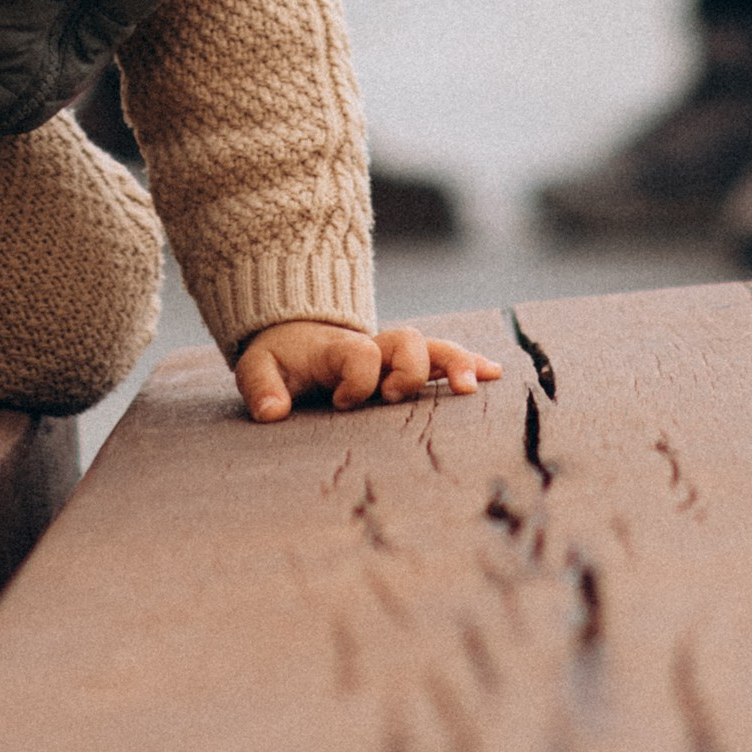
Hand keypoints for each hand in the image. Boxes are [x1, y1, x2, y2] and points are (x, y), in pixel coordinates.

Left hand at [234, 317, 502, 419]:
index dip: (356, 380)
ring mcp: (394, 356)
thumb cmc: (281, 360)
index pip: (360, 355)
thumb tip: (271, 413)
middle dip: (409, 369)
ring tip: (472, 386)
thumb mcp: (259, 368)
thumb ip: (261, 387)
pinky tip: (493, 375)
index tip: (340, 403)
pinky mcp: (407, 367)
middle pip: (406, 341)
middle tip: (392, 397)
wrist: (295, 337)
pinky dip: (468, 363)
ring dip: (455, 363)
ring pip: (432, 348)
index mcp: (339, 348)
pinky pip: (442, 359)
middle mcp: (374, 347)